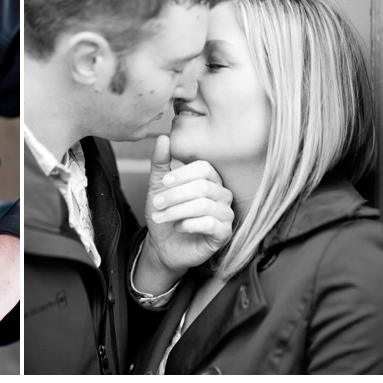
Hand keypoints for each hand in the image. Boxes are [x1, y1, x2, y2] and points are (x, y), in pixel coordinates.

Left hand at [135, 135, 233, 293]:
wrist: (163, 244)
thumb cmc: (165, 212)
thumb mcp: (158, 185)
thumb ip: (160, 162)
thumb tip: (164, 137)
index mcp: (210, 179)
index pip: (204, 168)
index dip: (183, 173)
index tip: (164, 182)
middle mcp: (222, 194)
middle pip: (203, 187)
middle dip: (175, 195)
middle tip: (156, 203)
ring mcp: (225, 214)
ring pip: (205, 206)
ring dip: (178, 210)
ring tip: (161, 216)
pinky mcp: (224, 234)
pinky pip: (211, 224)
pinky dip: (190, 224)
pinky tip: (178, 226)